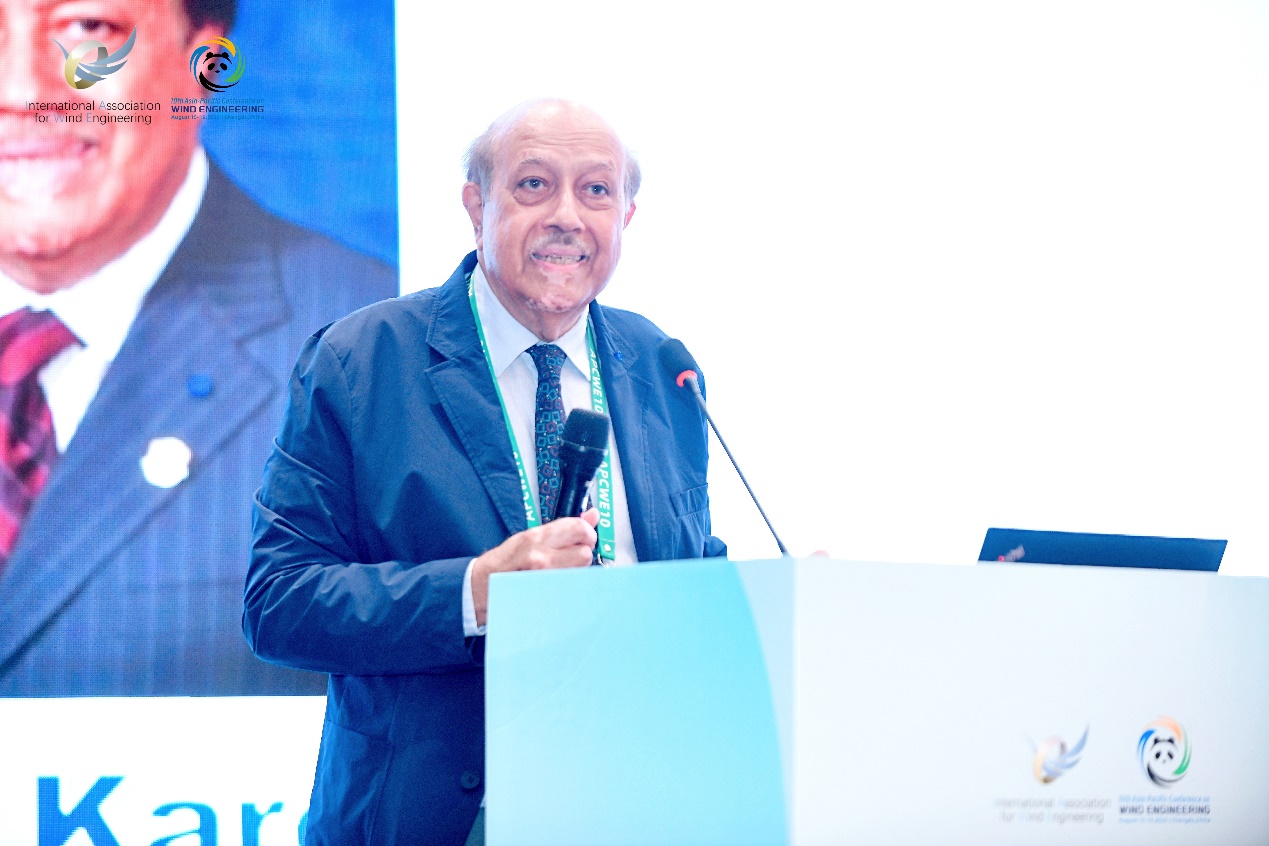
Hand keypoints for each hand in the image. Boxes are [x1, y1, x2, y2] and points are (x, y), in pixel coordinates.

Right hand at [470, 508, 598, 626]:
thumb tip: (592, 515)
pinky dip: (570, 584)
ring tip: (560, 569)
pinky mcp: (546, 596)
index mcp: (536, 538)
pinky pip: (571, 587)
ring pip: (581, 571)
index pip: (579, 529)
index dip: (587, 533)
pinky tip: (557, 582)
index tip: (583, 537)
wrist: (481, 588)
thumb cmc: (504, 563)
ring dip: (577, 570)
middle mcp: (540, 558)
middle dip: (583, 553)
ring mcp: (543, 580)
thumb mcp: (529, 537)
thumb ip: (563, 528)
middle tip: (572, 555)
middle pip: (585, 552)